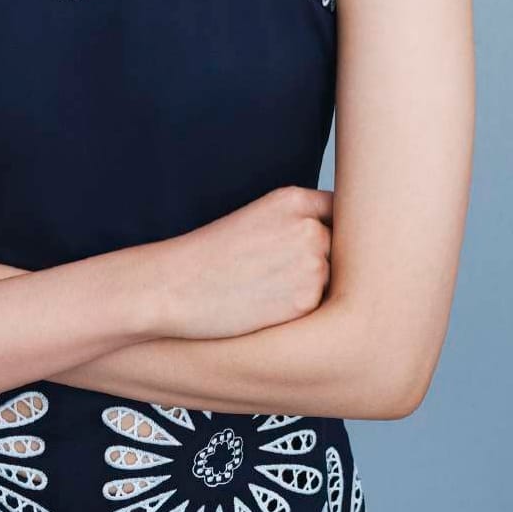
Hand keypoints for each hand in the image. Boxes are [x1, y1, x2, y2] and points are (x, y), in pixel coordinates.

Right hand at [138, 186, 333, 339]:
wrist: (173, 287)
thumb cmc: (208, 257)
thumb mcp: (256, 220)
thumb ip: (298, 223)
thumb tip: (338, 245)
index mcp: (293, 199)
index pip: (337, 210)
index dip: (328, 229)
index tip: (312, 244)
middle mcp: (309, 227)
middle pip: (339, 248)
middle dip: (320, 261)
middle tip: (275, 274)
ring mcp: (312, 264)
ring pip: (332, 280)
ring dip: (312, 288)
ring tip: (265, 290)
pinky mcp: (307, 301)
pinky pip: (320, 308)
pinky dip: (300, 312)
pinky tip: (265, 308)